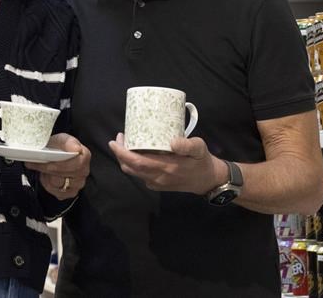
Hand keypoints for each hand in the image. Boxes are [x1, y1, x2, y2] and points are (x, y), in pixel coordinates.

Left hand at [26, 133, 89, 199]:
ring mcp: (78, 184)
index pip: (75, 165)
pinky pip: (56, 192)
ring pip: (58, 184)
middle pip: (64, 175)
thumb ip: (69, 143)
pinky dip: (48, 184)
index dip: (60, 166)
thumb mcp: (62, 139)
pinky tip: (46, 176)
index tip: (47, 164)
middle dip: (48, 170)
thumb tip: (76, 149)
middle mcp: (84, 172)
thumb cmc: (60, 147)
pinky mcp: (70, 193)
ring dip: (47, 176)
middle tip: (34, 164)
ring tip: (42, 169)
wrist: (55, 154)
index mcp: (85, 156)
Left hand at [108, 133, 227, 194]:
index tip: (115, 141)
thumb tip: (172, 142)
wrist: (208, 180)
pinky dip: (133, 164)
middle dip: (120, 154)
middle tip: (119, 138)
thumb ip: (187, 145)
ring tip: (126, 143)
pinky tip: (137, 152)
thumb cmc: (202, 161)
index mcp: (167, 167)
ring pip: (134, 172)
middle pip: (131, 168)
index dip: (123, 153)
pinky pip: (140, 175)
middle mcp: (158, 177)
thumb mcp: (199, 148)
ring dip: (125, 159)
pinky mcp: (158, 185)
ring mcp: (157, 183)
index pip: (138, 162)